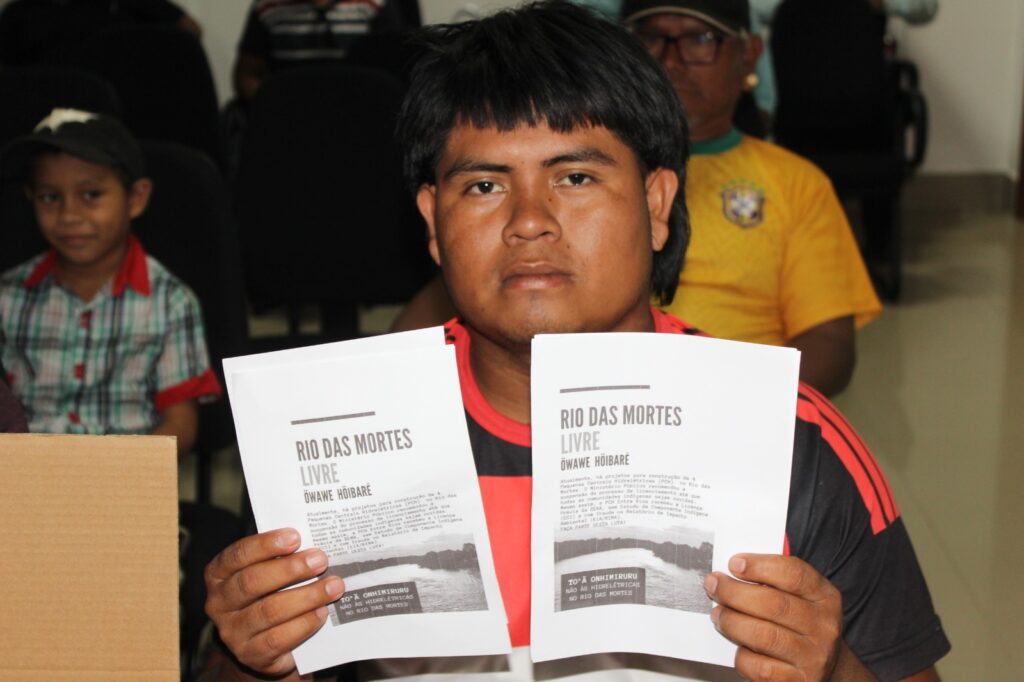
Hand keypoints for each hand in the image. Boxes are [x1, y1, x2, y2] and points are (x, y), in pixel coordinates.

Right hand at [204, 528, 344, 676]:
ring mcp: (232, 632)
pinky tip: (322, 612)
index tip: (295, 536)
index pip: (238, 555)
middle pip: (253, 582)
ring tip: (333, 586)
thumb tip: (313, 546)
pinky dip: (304, 623)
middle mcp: (219, 603)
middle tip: (320, 560)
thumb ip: (282, 558)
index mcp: (219, 575)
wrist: (264, 644)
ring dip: (307, 596)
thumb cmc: (268, 595)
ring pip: (269, 611)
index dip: (266, 544)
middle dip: (290, 569)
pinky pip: (279, 638)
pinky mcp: (251, 655)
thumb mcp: (267, 573)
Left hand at [704, 554, 849, 681]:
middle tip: (714, 585)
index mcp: (826, 597)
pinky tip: (737, 646)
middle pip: (774, 604)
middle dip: (735, 592)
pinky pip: (760, 667)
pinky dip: (741, 655)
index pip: (794, 574)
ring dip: (732, 621)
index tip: (734, 563)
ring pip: (763, 635)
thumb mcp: (801, 598)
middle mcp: (824, 627)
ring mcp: (813, 657)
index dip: (761, 566)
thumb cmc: (802, 625)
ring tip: (718, 614)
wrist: (826, 670)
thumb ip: (774, 581)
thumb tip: (734, 569)